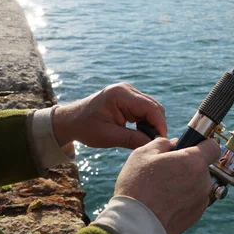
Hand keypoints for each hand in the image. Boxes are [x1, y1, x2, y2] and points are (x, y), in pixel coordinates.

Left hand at [52, 82, 166, 149]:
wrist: (71, 120)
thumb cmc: (86, 127)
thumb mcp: (109, 136)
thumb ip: (132, 140)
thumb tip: (154, 144)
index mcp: (120, 94)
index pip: (150, 107)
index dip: (159, 124)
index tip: (162, 140)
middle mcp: (127, 89)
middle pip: (153, 106)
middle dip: (157, 125)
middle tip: (155, 143)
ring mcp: (129, 93)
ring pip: (151, 109)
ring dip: (151, 124)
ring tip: (145, 139)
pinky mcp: (129, 99)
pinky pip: (145, 110)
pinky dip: (146, 122)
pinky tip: (140, 133)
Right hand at [114, 137, 220, 233]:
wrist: (137, 227)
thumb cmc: (138, 188)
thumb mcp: (143, 154)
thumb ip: (163, 143)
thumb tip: (173, 144)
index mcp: (194, 162)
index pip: (213, 147)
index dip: (203, 144)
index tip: (191, 147)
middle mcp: (203, 181)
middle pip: (201, 167)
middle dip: (187, 166)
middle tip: (165, 171)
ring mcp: (201, 200)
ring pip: (197, 184)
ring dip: (185, 184)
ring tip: (161, 190)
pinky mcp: (196, 216)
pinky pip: (193, 200)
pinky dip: (182, 200)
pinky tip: (164, 203)